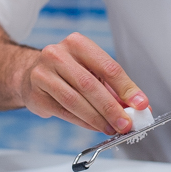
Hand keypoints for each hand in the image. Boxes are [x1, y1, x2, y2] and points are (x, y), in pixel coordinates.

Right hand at [20, 32, 148, 133]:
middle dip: (111, 108)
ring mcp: (43, 73)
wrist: (30, 74)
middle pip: (91, 85)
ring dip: (97, 118)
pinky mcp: (35, 94)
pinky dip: (83, 122)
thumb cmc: (66, 71)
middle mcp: (58, 54)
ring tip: (111, 128)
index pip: (108, 67)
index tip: (141, 104)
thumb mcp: (91, 71)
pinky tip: (95, 127)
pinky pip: (64, 111)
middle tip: (126, 123)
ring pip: (75, 100)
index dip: (126, 88)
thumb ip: (114, 88)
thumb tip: (138, 107)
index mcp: (77, 43)